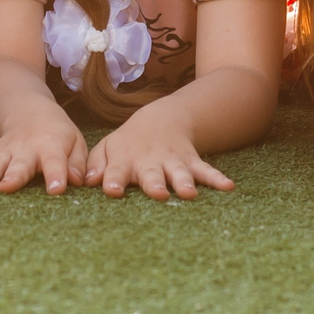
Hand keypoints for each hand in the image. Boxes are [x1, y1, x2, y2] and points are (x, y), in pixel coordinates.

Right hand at [0, 111, 89, 194]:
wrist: (32, 113)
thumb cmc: (59, 135)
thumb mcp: (76, 143)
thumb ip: (77, 163)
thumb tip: (77, 180)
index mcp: (52, 147)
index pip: (56, 162)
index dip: (57, 175)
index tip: (56, 190)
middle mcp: (27, 149)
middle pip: (20, 164)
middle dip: (14, 176)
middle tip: (7, 187)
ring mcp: (7, 150)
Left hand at [85, 106, 232, 200]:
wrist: (162, 119)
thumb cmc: (128, 143)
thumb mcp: (108, 149)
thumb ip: (95, 165)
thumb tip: (85, 182)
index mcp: (125, 161)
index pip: (116, 172)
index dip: (113, 180)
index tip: (112, 190)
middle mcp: (150, 162)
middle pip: (152, 175)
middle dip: (155, 184)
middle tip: (159, 194)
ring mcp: (172, 162)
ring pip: (179, 173)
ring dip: (185, 182)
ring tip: (190, 194)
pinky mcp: (191, 161)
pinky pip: (206, 170)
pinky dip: (217, 178)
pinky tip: (228, 186)